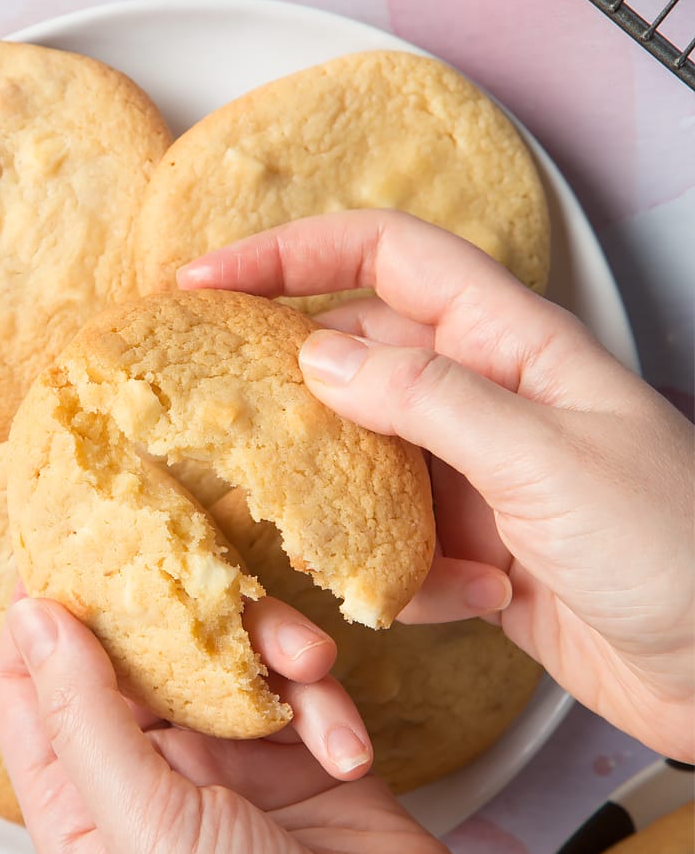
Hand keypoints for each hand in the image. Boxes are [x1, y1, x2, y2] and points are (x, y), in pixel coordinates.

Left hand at [0, 598, 625, 853]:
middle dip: (177, 609)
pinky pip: (299, 691)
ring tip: (310, 665)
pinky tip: (346, 747)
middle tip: (201, 553)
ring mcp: (228, 767)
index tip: (67, 530)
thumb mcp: (148, 828)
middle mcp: (147, 780)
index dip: (40, 610)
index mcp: (83, 809)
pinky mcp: (301, 759)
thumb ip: (87, 714)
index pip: (33, 686)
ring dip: (270, 649)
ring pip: (225, 658)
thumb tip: (30, 611)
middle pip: (136, 653)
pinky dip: (324, 705)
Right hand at [178, 209, 694, 761]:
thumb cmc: (677, 543)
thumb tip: (317, 357)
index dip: (292, 252)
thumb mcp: (543, 457)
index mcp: (512, 342)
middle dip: (291, 386)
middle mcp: (490, 397)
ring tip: (318, 532)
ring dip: (346, 501)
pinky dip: (407, 576)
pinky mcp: (485, 552)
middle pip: (362, 355)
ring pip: (371, 462)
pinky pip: (406, 547)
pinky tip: (452, 600)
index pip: (387, 256)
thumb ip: (427, 399)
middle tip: (218, 419)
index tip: (205, 280)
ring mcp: (485, 476)